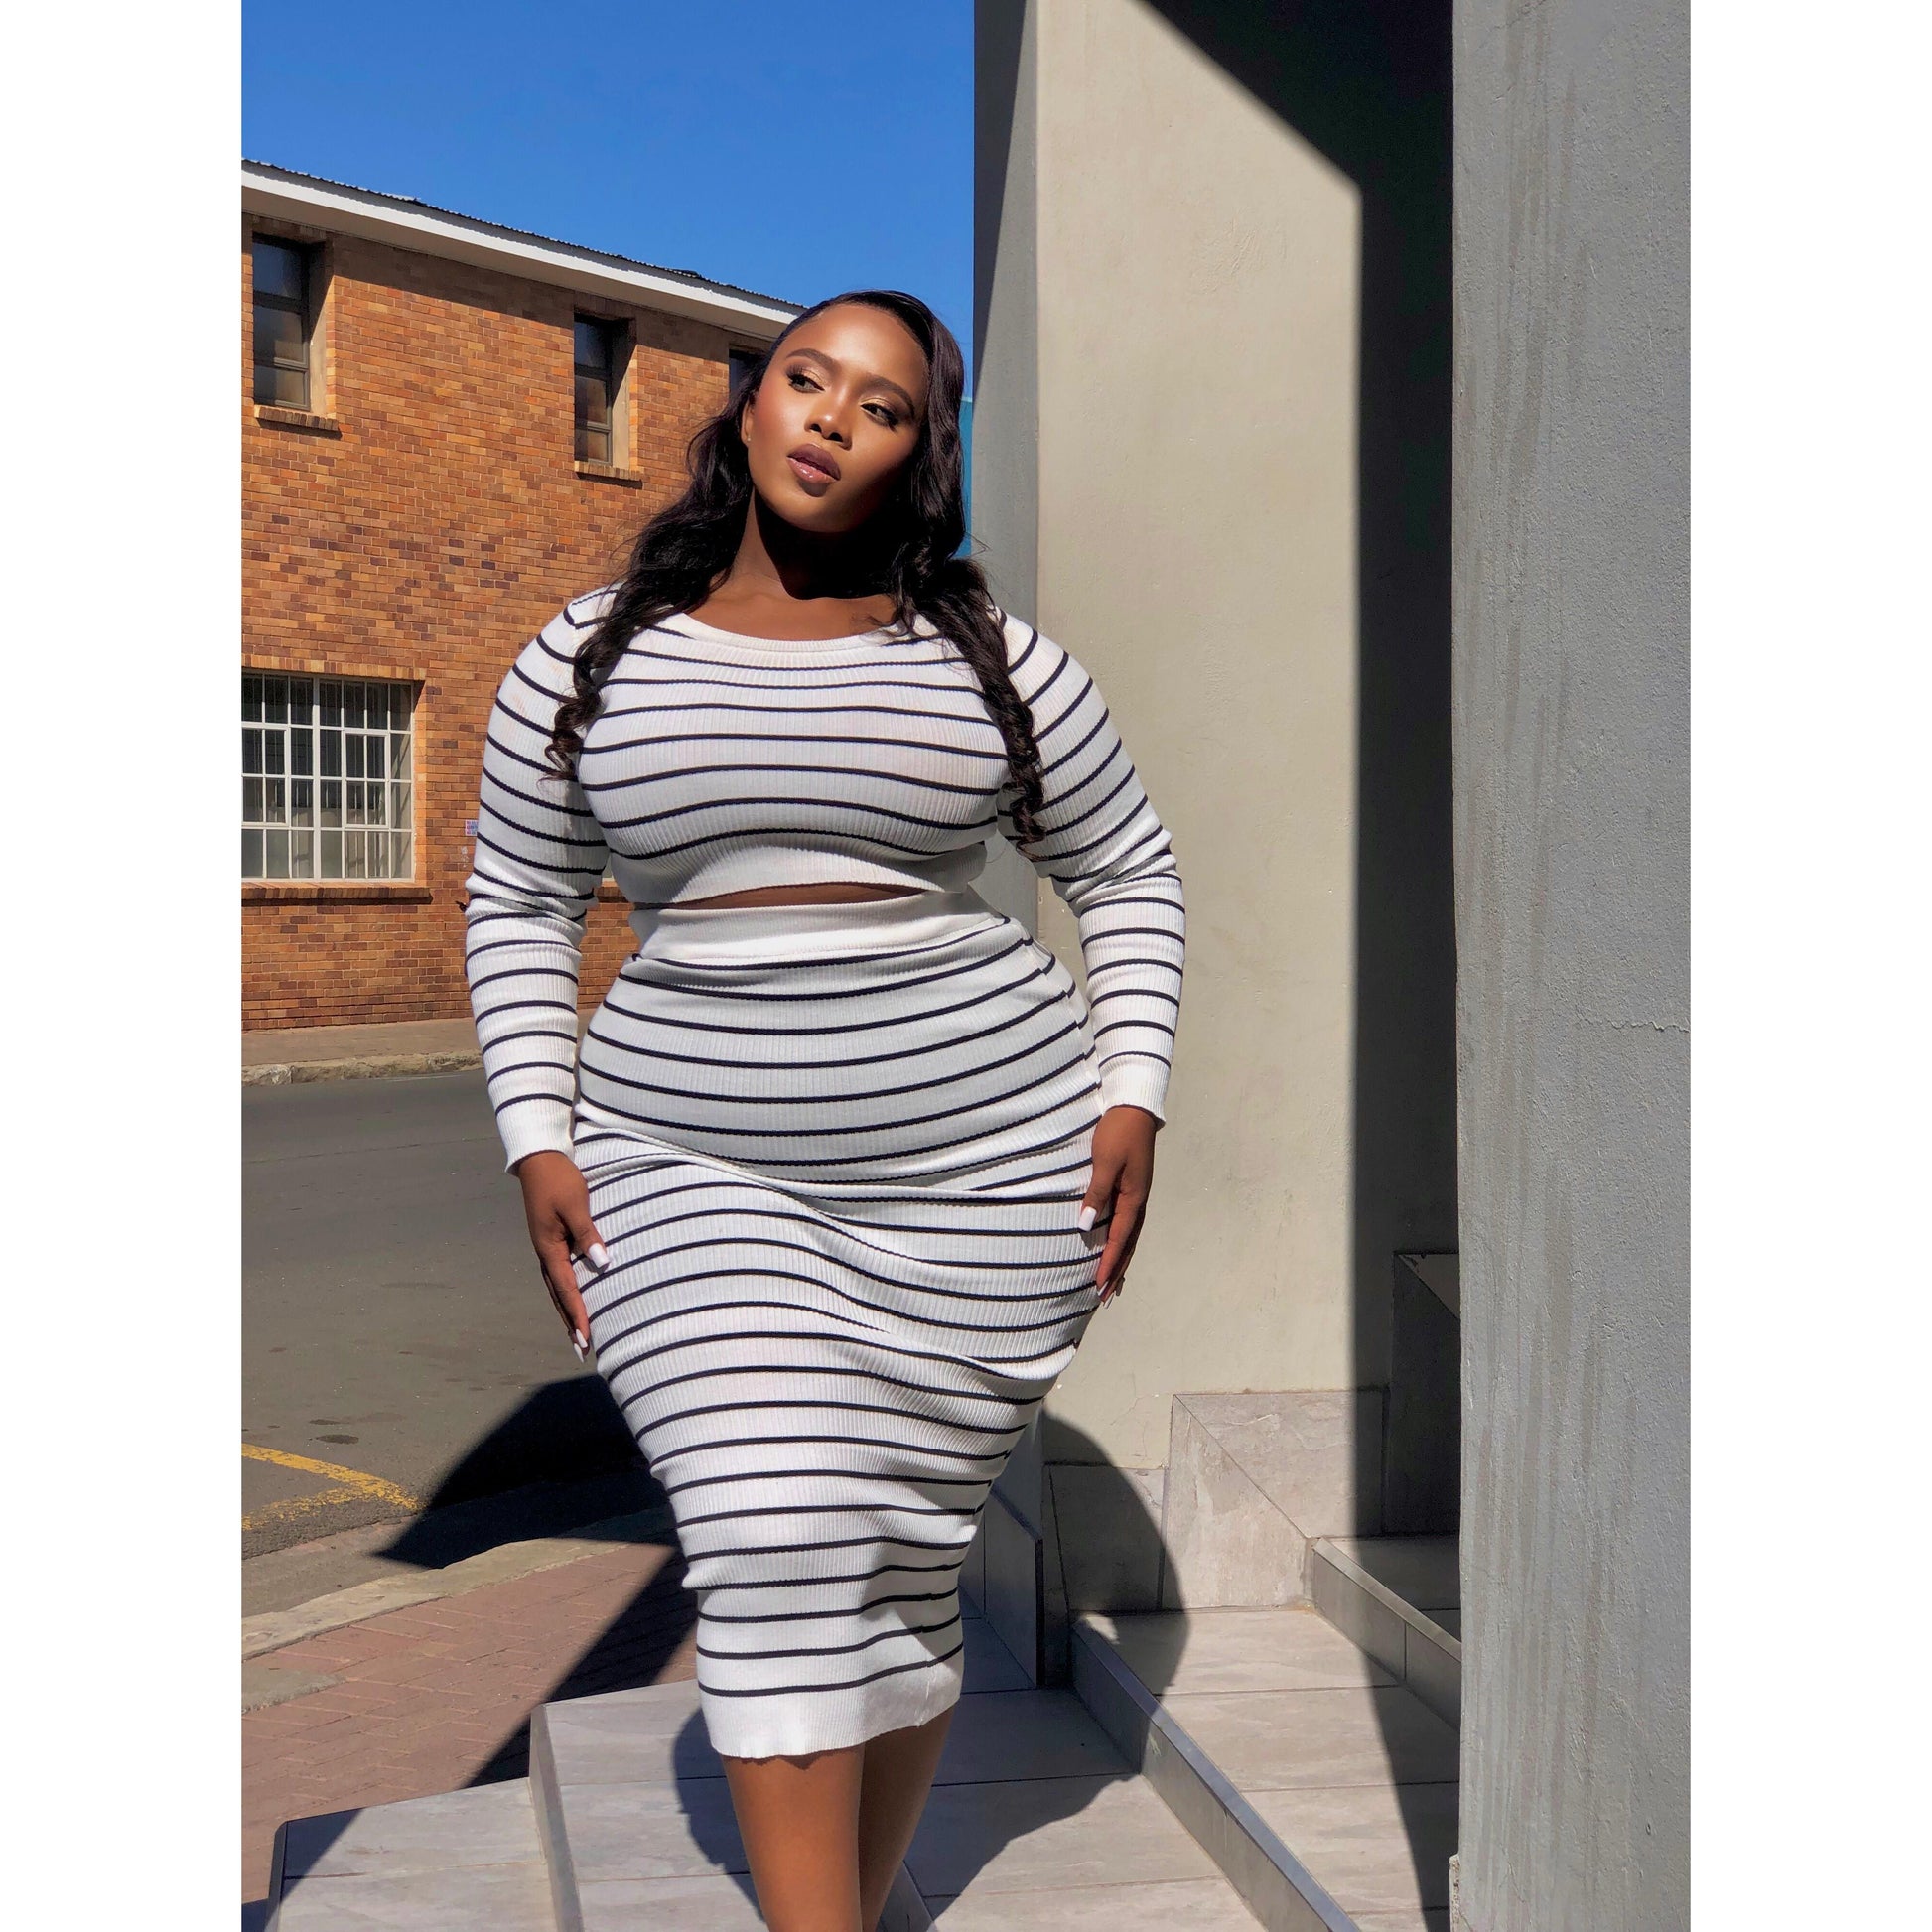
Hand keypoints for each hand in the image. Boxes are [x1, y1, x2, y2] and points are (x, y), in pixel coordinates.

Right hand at [513, 1149, 606, 1357]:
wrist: (539, 1159)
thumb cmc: (559, 1179)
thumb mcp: (576, 1204)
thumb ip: (587, 1233)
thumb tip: (602, 1263)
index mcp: (548, 1247)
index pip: (567, 1289)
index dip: (578, 1314)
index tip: (587, 1337)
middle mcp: (545, 1252)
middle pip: (558, 1295)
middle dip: (570, 1322)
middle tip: (582, 1349)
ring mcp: (546, 1246)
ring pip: (556, 1287)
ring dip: (567, 1311)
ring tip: (577, 1334)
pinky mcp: (551, 1239)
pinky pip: (558, 1273)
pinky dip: (566, 1292)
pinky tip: (573, 1299)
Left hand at [1080, 1105, 1157, 1303]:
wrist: (1135, 1107)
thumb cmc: (1117, 1132)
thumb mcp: (1104, 1162)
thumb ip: (1096, 1195)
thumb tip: (1086, 1227)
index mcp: (1134, 1198)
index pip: (1119, 1239)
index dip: (1108, 1263)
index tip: (1098, 1285)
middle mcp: (1139, 1201)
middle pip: (1129, 1244)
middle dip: (1116, 1269)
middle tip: (1105, 1296)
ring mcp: (1138, 1195)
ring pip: (1130, 1236)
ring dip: (1121, 1259)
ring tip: (1113, 1282)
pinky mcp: (1133, 1187)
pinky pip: (1129, 1223)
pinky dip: (1123, 1241)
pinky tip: (1117, 1246)